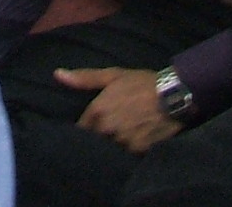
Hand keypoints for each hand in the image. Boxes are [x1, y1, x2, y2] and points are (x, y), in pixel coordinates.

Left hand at [55, 67, 181, 153]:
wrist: (174, 95)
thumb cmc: (142, 83)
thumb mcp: (112, 75)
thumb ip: (84, 78)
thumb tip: (57, 75)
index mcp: (98, 111)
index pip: (81, 130)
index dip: (85, 129)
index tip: (91, 128)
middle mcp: (107, 129)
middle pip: (95, 141)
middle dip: (100, 138)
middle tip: (110, 130)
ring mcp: (123, 142)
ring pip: (111, 149)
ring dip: (114, 145)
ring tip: (124, 135)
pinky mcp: (139, 152)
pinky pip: (127, 156)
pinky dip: (129, 150)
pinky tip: (136, 140)